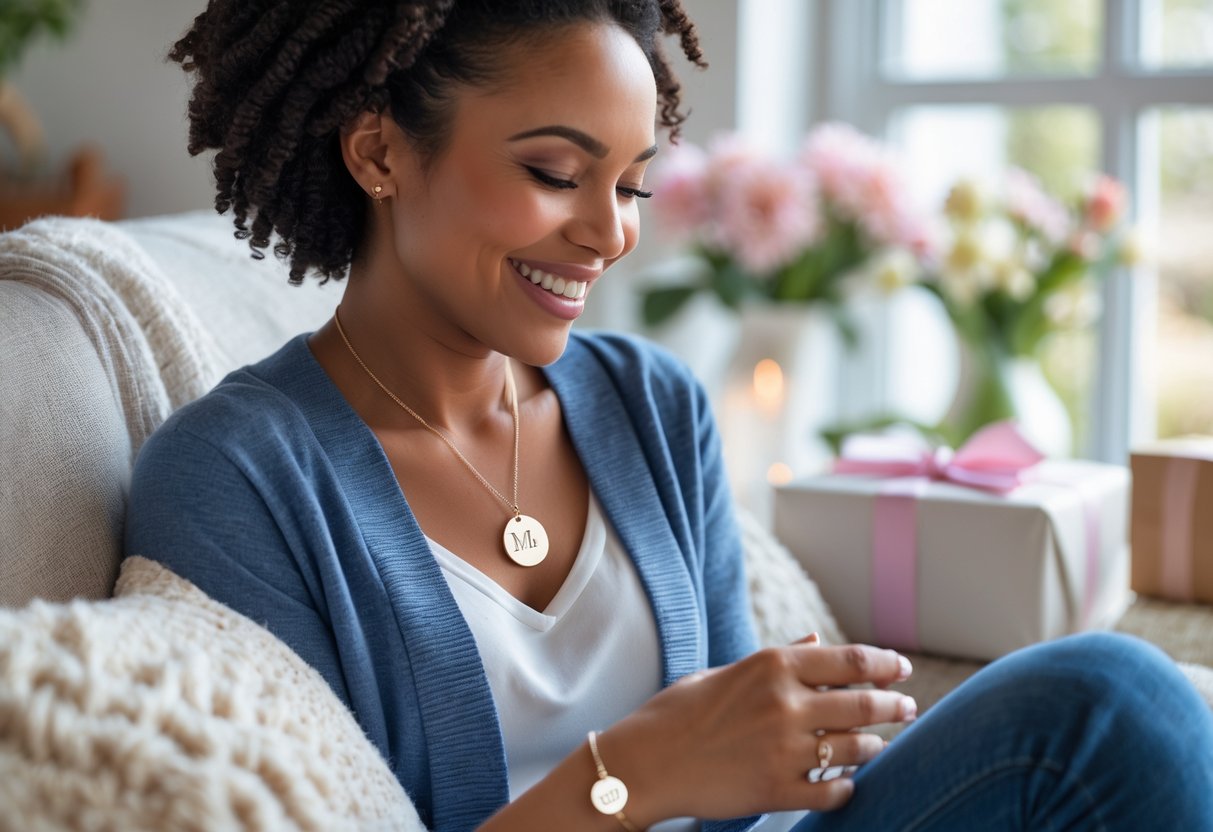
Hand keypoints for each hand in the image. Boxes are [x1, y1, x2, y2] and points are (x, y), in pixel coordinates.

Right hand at [599, 637, 915, 824]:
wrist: (646, 762)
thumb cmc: (680, 712)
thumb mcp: (727, 672)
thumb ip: (779, 659)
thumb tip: (817, 642)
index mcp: (773, 666)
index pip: (851, 660)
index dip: (886, 664)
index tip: (901, 670)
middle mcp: (785, 704)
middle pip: (865, 703)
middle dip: (895, 706)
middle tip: (908, 709)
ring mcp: (784, 750)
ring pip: (856, 749)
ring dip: (873, 746)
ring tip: (876, 745)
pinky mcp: (776, 789)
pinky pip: (834, 792)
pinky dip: (846, 787)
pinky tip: (844, 783)